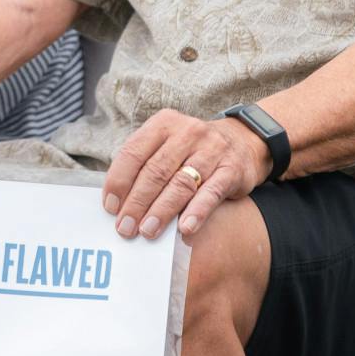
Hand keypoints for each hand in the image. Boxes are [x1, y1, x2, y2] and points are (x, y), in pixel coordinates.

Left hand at [102, 110, 272, 239]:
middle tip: (125, 227)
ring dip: (162, 210)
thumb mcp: (168, 144)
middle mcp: (188, 132)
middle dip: (137, 202)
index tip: (110, 207)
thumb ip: (144, 165)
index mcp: (164, 124)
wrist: (244, 141)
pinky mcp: (232, 169)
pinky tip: (185, 229)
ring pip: (181, 182)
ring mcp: (212, 149)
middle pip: (156, 171)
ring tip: (147, 231)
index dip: (119, 181)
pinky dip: (197, 212)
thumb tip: (118, 203)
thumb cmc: (194, 150)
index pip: (134, 152)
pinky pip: (211, 192)